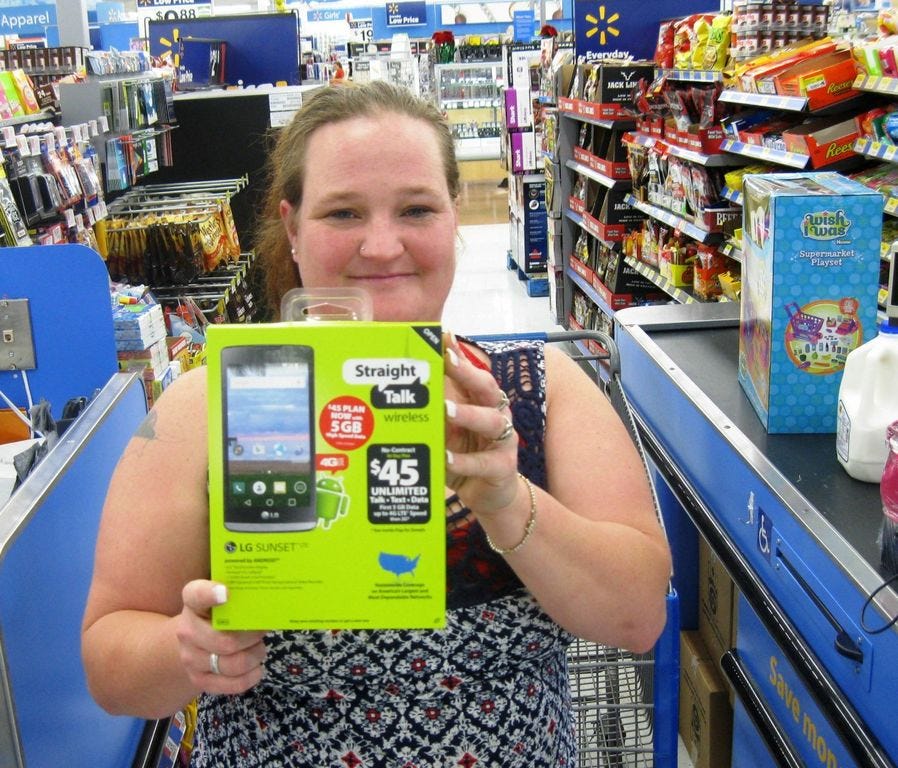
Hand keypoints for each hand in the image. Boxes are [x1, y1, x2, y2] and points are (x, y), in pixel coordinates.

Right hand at [176, 580, 267, 695]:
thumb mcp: (226, 598)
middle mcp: (186, 631)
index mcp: (193, 602)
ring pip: (232, 664)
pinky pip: (232, 685)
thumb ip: (241, 594)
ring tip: (259, 648)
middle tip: (262, 631)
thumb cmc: (219, 614)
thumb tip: (271, 598)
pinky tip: (256, 668)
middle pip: (226, 641)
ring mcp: (190, 658)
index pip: (195, 595)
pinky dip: (251, 677)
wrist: (195, 641)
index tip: (227, 593)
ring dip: (254, 656)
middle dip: (252, 638)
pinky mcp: (200, 680)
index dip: (210, 594)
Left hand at [443, 334, 519, 516]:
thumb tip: (409, 385)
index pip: (472, 373)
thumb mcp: (448, 431)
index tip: (443, 337)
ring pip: (491, 421)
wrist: (490, 495)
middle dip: (467, 373)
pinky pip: (484, 463)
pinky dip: (464, 460)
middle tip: (446, 361)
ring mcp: (503, 441)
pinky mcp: (502, 468)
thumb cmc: (466, 456)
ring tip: (446, 410)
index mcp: (482, 403)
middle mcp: (497, 415)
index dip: (459, 355)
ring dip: (468, 414)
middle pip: (487, 388)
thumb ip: (436, 409)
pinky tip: (446, 458)